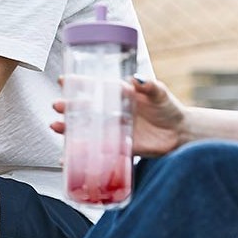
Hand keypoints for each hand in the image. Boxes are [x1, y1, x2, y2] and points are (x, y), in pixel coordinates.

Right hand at [52, 76, 185, 156]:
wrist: (180, 134)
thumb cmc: (168, 109)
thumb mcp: (159, 94)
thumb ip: (149, 86)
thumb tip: (137, 78)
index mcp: (116, 95)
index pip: (93, 87)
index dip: (77, 83)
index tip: (63, 80)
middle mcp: (109, 112)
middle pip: (83, 108)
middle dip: (67, 107)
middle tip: (58, 106)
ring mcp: (111, 131)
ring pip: (84, 129)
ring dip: (68, 129)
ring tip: (57, 127)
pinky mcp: (116, 148)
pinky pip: (96, 153)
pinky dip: (80, 156)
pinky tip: (67, 159)